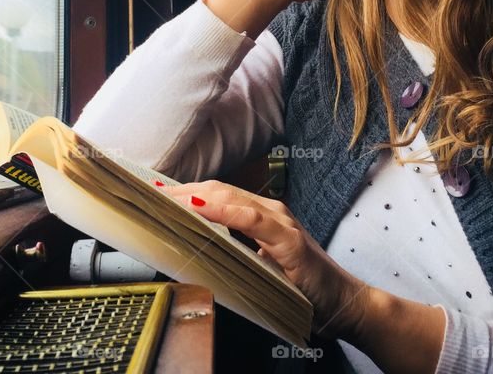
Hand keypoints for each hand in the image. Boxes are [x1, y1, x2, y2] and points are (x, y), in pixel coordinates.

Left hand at [161, 179, 370, 339]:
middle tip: (150, 192)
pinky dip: (225, 212)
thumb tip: (194, 250)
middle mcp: (271, 212)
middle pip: (219, 191)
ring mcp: (281, 223)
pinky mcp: (289, 241)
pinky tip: (203, 208)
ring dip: (196, 196)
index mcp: (261, 216)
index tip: (154, 193)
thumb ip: (234, 253)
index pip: (217, 195)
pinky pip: (252, 220)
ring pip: (231, 199)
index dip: (185, 191)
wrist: (343, 302)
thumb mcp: (259, 266)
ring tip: (167, 197)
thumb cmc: (301, 287)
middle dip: (182, 190)